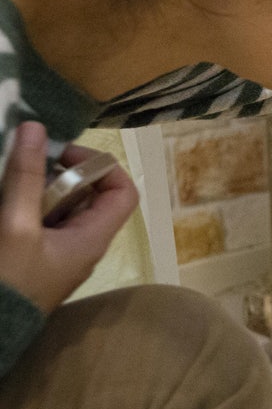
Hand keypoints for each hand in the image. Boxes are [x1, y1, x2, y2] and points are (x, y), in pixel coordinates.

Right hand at [0, 122, 139, 312]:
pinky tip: (5, 200)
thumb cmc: (9, 280)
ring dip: (40, 189)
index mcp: (93, 237)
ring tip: (11, 177)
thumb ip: (26, 177)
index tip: (64, 155)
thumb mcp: (15, 224)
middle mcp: (84, 244)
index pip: (123, 191)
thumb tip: (36, 129)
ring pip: (62, 209)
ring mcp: (59, 253)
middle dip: (62, 174)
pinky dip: (27, 207)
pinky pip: (41, 224)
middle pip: (90, 197)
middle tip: (29, 162)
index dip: (102, 165)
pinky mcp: (37, 260)